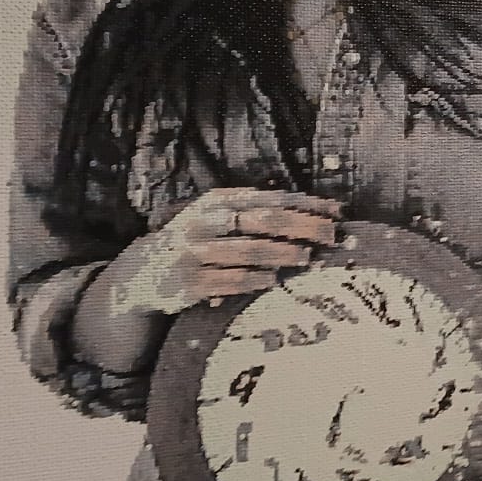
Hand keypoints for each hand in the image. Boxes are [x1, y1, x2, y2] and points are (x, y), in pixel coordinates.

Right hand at [111, 187, 342, 315]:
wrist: (144, 271)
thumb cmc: (200, 241)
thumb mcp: (221, 217)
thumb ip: (260, 213)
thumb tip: (322, 215)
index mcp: (218, 201)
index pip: (272, 198)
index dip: (307, 204)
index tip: (337, 212)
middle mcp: (206, 223)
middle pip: (266, 220)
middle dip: (303, 226)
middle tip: (330, 236)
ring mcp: (196, 252)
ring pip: (250, 250)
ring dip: (284, 253)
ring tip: (307, 258)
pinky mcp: (189, 282)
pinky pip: (230, 280)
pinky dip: (256, 280)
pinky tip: (273, 281)